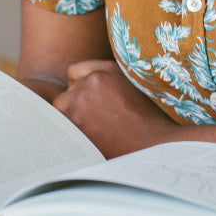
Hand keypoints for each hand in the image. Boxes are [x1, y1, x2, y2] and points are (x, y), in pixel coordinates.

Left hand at [53, 59, 175, 157]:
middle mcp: (92, 82)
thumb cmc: (148, 118)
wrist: (154, 145)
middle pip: (67, 93)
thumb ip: (110, 77)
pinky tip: (87, 139)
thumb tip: (89, 79)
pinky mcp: (75, 124)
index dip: (81, 86)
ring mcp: (81, 103)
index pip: (75, 72)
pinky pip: (61, 126)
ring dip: (70, 118)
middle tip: (94, 119)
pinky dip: (70, 133)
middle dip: (75, 104)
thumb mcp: (134, 85)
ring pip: (61, 109)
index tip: (91, 100)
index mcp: (107, 70)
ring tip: (92, 130)